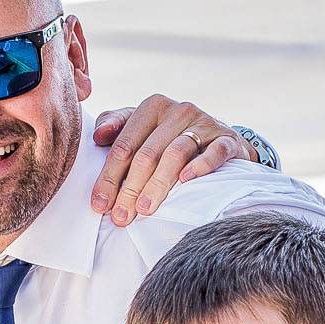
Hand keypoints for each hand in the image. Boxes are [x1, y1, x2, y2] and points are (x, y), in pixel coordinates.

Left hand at [87, 97, 251, 225]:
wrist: (220, 142)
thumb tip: (98, 136)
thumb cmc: (170, 139)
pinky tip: (186, 181)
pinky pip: (214, 152)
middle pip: (147, 154)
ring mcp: (204, 123)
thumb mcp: (141, 129)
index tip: (99, 205)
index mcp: (153, 107)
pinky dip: (200, 166)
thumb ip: (116, 127)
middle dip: (130, 188)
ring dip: (157, 185)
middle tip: (121, 216)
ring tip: (145, 210)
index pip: (124, 145)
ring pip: (175, 154)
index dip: (109, 177)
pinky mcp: (227, 139)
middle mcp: (178, 111)